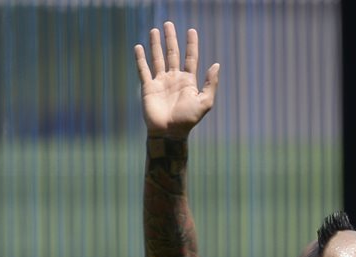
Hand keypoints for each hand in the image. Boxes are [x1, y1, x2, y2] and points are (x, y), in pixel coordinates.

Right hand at [134, 22, 219, 137]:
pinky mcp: (148, 87)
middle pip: (173, 54)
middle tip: (169, 24)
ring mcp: (161, 82)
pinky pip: (144, 70)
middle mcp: (174, 79)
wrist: (169, 132)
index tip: (191, 30)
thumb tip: (216, 65)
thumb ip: (210, 84)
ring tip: (155, 30)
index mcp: (188, 81)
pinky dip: (141, 59)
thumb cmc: (188, 120)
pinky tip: (139, 47)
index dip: (191, 44)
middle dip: (171, 39)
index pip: (190, 58)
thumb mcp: (205, 102)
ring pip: (158, 58)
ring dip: (156, 44)